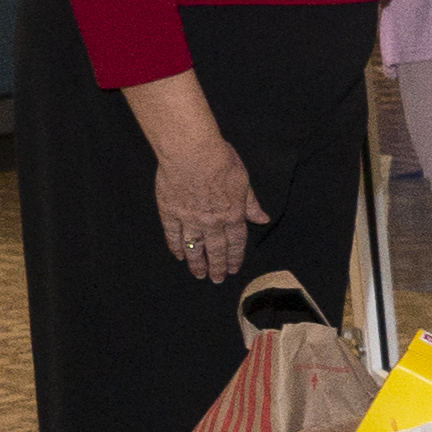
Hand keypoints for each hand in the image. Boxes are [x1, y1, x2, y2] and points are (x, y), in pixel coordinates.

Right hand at [151, 130, 264, 283]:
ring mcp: (189, 218)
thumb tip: (262, 219)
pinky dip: (176, 246)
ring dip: (197, 262)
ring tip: (199, 275)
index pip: (236, 241)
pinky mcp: (169, 211)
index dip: (235, 256)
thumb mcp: (243, 180)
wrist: (191, 152)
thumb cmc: (220, 160)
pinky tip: (179, 255)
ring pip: (194, 246)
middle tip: (217, 279)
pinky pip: (173, 234)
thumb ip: (250, 203)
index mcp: (232, 213)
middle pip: (216, 249)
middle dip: (218, 266)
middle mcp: (212, 221)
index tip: (234, 269)